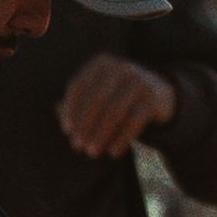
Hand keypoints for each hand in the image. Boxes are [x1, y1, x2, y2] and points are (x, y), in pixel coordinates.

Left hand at [58, 54, 176, 158]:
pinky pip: (134, 121)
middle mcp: (121, 68)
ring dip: (100, 135)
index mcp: (102, 64)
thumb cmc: (119, 97)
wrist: (159, 97)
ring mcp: (139, 81)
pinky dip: (122, 139)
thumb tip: (57, 111)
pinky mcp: (153, 98)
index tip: (67, 130)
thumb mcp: (99, 94)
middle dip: (84, 125)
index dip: (71, 109)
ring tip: (92, 152)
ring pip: (114, 111)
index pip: (79, 86)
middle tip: (77, 145)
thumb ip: (78, 101)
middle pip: (96, 99)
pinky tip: (113, 152)